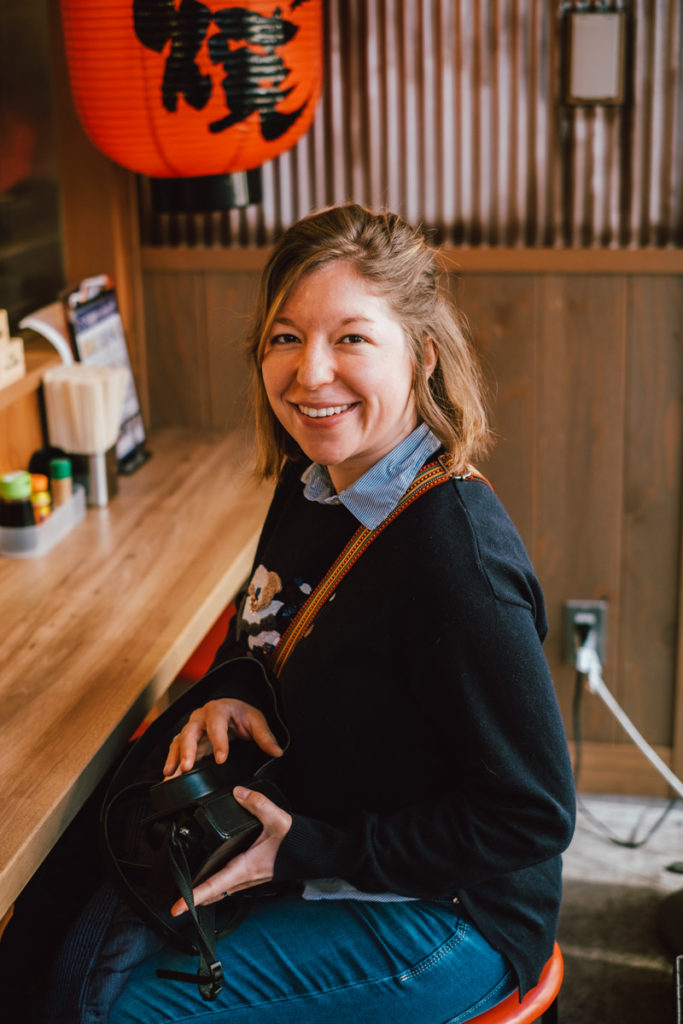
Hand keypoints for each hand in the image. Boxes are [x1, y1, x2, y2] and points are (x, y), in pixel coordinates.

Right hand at [163, 698, 282, 776]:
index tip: (221, 759)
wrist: (231, 709)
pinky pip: (176, 750)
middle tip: (187, 767)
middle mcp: (200, 717)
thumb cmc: (242, 714)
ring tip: (171, 774)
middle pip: (190, 731)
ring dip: (175, 758)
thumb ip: (265, 736)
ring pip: (179, 741)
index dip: (218, 742)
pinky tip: (168, 777)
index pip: (216, 725)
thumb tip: (277, 751)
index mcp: (218, 709)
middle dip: (187, 750)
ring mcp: (192, 729)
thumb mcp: (256, 721)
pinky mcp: (188, 741)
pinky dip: (172, 763)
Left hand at [170, 786, 291, 914]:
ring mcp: (252, 878)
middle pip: (214, 893)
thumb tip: (238, 793)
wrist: (316, 853)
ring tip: (190, 892)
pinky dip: (219, 884)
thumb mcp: (278, 819)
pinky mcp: (257, 874)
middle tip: (176, 904)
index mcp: (245, 868)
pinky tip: (217, 874)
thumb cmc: (298, 843)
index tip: (176, 908)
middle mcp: (246, 878)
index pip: (213, 886)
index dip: (193, 898)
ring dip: (206, 893)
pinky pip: (232, 884)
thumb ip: (257, 804)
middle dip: (194, 899)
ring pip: (223, 890)